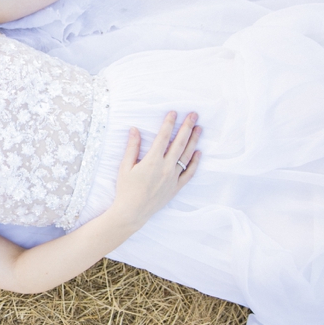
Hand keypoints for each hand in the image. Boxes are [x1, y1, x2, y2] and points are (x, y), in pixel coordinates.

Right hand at [110, 112, 201, 229]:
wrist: (132, 212)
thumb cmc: (125, 189)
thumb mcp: (124, 167)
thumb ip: (132, 147)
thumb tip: (134, 130)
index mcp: (152, 161)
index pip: (163, 137)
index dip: (169, 123)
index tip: (174, 112)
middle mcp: (165, 168)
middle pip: (179, 143)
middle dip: (186, 127)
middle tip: (193, 115)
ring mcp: (173, 178)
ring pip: (187, 156)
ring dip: (193, 141)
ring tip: (199, 128)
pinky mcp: (176, 187)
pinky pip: (189, 173)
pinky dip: (195, 162)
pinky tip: (198, 152)